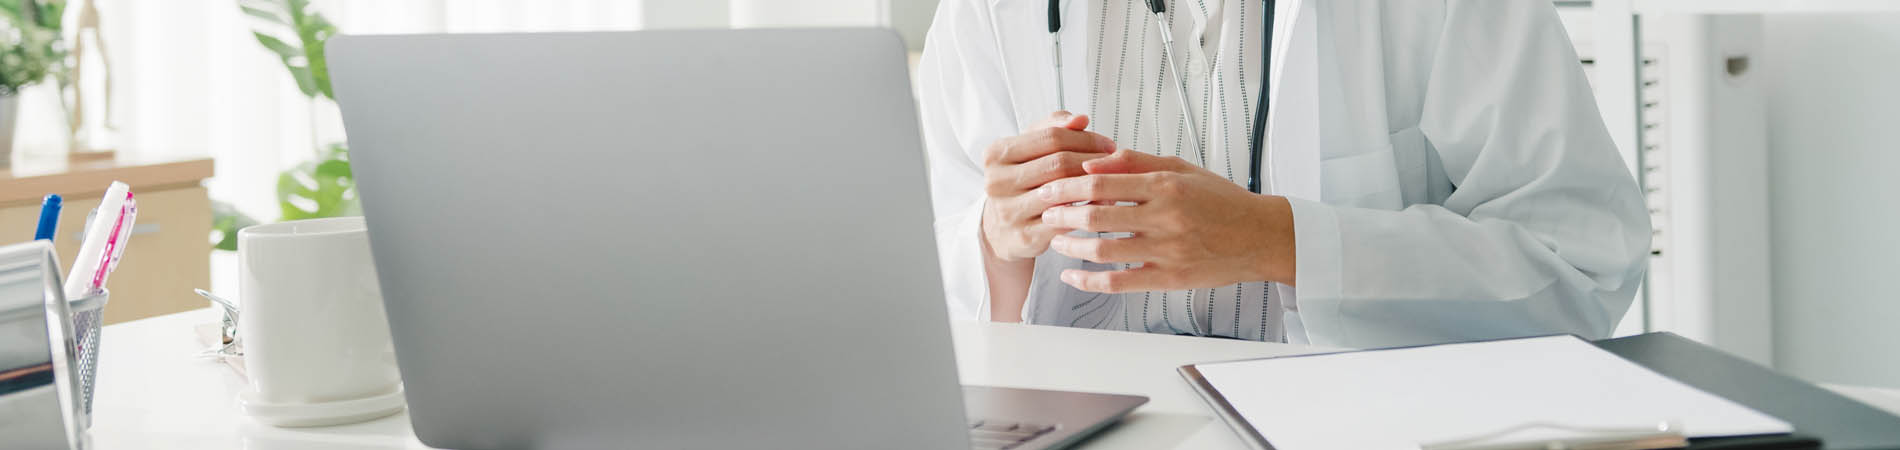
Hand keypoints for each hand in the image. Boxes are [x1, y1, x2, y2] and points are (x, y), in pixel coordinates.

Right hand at [980, 112, 1118, 260]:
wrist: (1000, 231)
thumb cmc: (1022, 182)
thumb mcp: (1029, 150)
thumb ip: (1053, 128)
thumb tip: (1081, 119)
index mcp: (997, 153)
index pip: (1051, 136)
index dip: (1085, 138)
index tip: (1107, 144)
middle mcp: (997, 182)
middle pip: (1058, 163)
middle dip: (1093, 161)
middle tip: (1114, 164)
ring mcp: (1008, 211)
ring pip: (1063, 192)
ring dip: (1094, 186)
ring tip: (1112, 182)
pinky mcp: (1024, 236)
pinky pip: (1065, 220)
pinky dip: (1088, 210)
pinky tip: (1101, 205)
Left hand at [1036, 150, 1295, 292]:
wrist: (1261, 236)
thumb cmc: (1221, 201)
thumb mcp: (1182, 169)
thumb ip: (1136, 163)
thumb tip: (1094, 161)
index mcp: (1165, 185)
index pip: (1101, 182)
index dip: (1067, 185)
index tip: (1048, 187)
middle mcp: (1164, 217)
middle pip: (1096, 215)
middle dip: (1061, 214)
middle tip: (1044, 212)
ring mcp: (1166, 250)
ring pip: (1103, 250)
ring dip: (1071, 246)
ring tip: (1055, 242)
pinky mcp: (1170, 278)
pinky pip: (1120, 282)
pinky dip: (1090, 281)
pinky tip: (1072, 276)